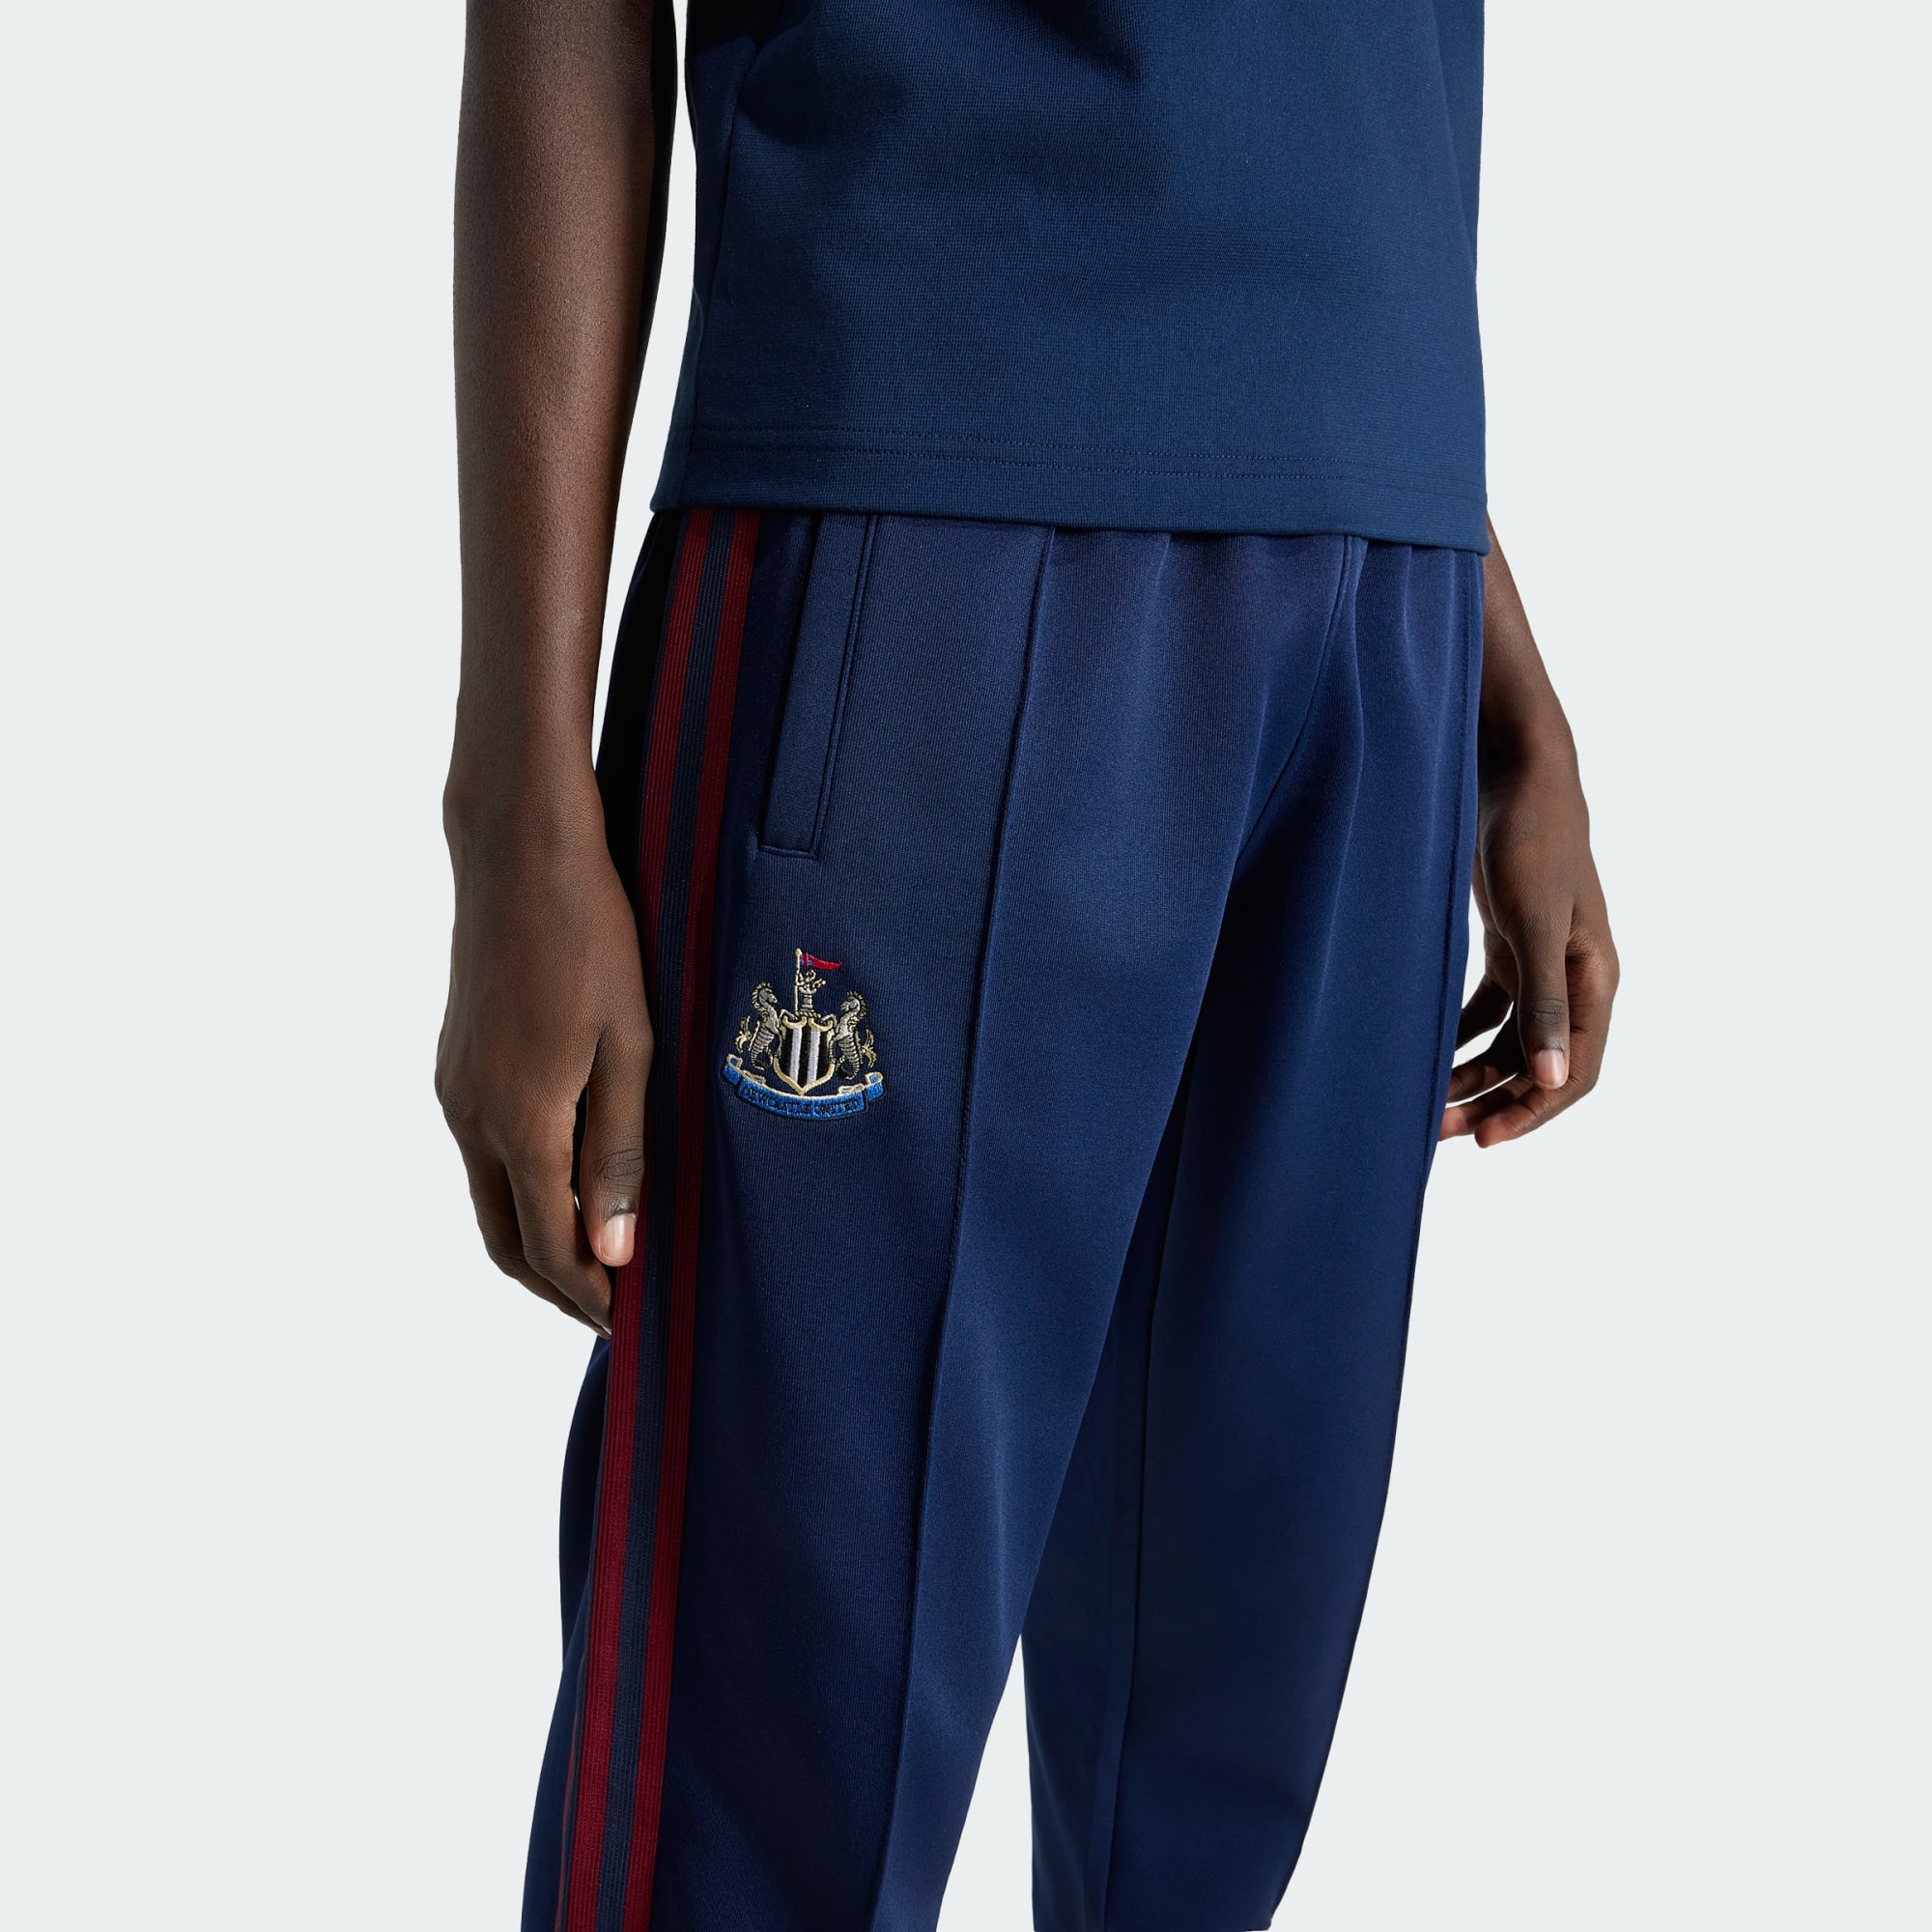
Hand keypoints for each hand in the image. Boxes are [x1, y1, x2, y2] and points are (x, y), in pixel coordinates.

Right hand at [435, 792, 648, 1330]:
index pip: (550, 1245)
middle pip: (504, 1238)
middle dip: (554, 1285)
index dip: (588, 1294)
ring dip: (533, 1240)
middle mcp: (471, 1117)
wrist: (518, 852)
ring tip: (594, 1258)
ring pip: (487, 1197)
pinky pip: (480, 1154)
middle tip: (607, 1312)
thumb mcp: (630, 1048)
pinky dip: (516, 1191)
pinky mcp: (454, 1063)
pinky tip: (561, 1183)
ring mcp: (454, 1089)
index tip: (626, 1324)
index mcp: (519, 1122)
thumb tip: (612, 1251)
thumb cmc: (592, 939)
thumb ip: (618, 1152)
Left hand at [1441, 527, 1618, 1146]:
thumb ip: (1545, 1003)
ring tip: (1424, 1103)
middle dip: (1495, 1101)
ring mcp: (1541, 960)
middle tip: (1438, 1132)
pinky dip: (1459, 1035)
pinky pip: (1487, 1009)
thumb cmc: (1533, 840)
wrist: (1516, 770)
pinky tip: (1420, 1052)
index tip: (1486, 1141)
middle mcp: (1574, 977)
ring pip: (1510, 1041)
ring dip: (1474, 1074)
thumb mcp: (1534, 924)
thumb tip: (1557, 1081)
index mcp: (1594, 979)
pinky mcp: (1509, 941)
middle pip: (1540, 1064)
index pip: (1577, 1072)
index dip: (1535, 1113)